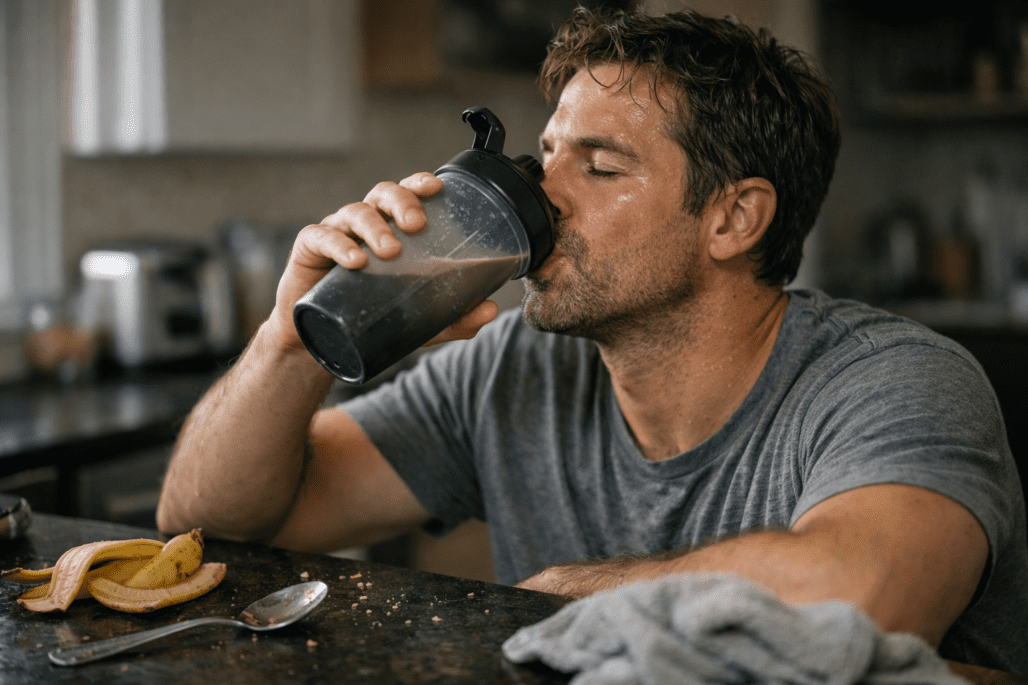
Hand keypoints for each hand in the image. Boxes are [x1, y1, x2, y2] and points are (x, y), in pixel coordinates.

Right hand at [267, 172, 497, 352]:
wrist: (322, 344)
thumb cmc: (373, 317)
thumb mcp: (420, 322)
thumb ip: (454, 316)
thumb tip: (492, 310)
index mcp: (391, 228)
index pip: (407, 194)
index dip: (419, 183)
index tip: (437, 187)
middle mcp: (365, 224)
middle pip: (382, 193)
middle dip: (402, 201)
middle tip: (417, 224)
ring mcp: (336, 233)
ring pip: (354, 212)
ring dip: (374, 226)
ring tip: (390, 251)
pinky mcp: (309, 250)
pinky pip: (321, 236)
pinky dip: (338, 244)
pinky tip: (354, 260)